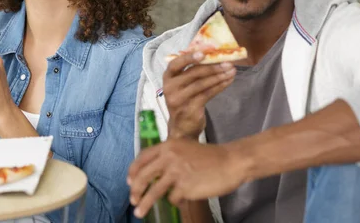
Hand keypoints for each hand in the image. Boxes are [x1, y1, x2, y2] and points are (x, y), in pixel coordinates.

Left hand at [127, 139, 244, 217]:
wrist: (229, 162)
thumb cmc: (209, 157)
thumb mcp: (185, 148)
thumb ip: (169, 156)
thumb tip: (152, 172)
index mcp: (168, 146)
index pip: (142, 158)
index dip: (133, 171)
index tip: (129, 181)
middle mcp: (169, 157)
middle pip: (144, 176)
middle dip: (135, 190)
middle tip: (132, 199)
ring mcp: (177, 172)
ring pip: (153, 191)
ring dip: (145, 203)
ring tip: (139, 212)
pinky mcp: (185, 187)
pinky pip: (173, 198)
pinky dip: (175, 200)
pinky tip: (182, 197)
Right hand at [163, 52, 235, 139]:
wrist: (181, 127)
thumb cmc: (184, 100)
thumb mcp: (181, 85)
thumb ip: (190, 71)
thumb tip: (211, 54)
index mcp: (167, 78)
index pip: (175, 64)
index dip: (189, 57)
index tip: (203, 53)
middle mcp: (170, 88)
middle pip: (193, 73)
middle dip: (213, 67)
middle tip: (228, 63)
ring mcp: (179, 99)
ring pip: (202, 84)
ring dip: (219, 76)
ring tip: (232, 71)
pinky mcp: (190, 108)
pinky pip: (208, 94)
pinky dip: (220, 86)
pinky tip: (228, 81)